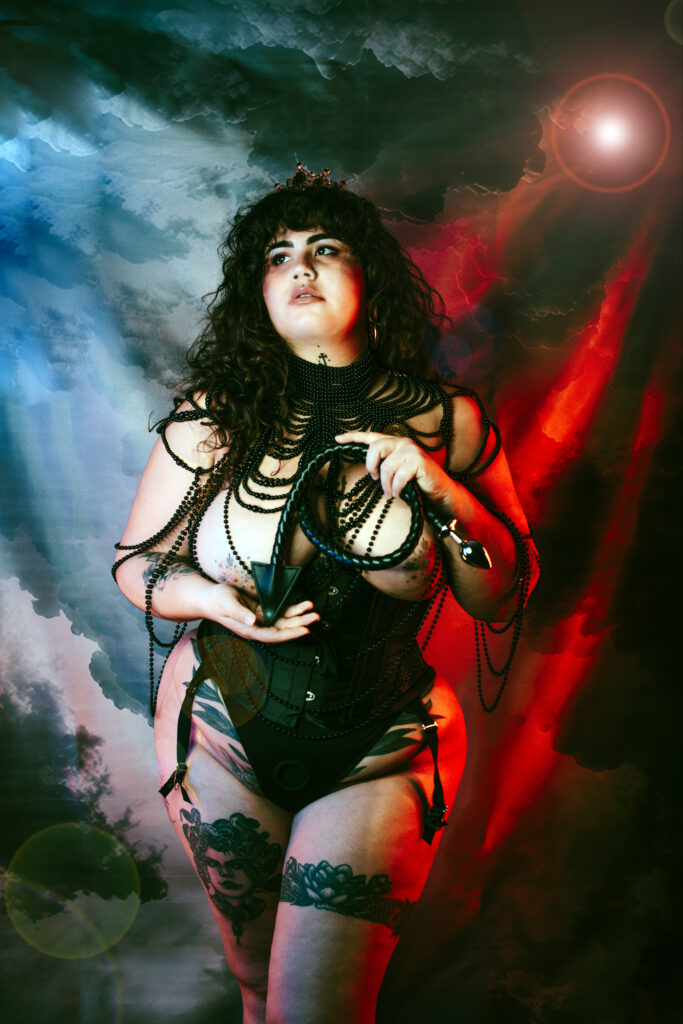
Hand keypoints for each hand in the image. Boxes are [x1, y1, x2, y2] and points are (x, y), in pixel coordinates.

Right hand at [202, 582, 318, 642]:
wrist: (210, 598)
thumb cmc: (217, 602)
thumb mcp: (227, 605)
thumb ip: (240, 614)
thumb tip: (253, 621)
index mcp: (250, 630)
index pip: (274, 635)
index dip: (290, 634)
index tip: (304, 631)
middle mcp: (258, 627)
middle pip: (284, 629)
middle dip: (300, 624)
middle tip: (316, 618)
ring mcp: (261, 620)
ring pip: (285, 621)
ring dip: (299, 617)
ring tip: (314, 611)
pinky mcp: (262, 611)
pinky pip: (280, 612)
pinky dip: (292, 609)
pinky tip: (302, 606)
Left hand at [335, 430, 451, 504]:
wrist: (439, 491)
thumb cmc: (417, 483)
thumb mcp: (397, 472)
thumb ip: (384, 466)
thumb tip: (370, 469)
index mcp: (395, 444)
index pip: (371, 437)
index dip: (353, 436)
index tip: (337, 439)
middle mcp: (402, 443)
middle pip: (375, 447)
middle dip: (371, 466)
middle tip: (375, 479)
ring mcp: (411, 451)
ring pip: (386, 467)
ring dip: (386, 485)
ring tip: (390, 494)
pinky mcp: (419, 461)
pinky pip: (398, 477)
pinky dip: (396, 488)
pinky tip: (398, 493)